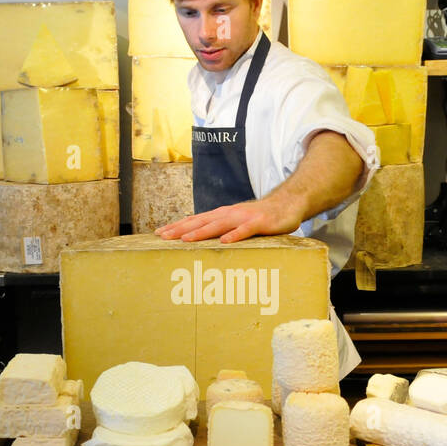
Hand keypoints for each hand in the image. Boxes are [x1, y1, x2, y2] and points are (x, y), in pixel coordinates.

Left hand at [156, 197, 303, 242]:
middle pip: (201, 221)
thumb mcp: (237, 223)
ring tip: (185, 240)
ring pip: (219, 225)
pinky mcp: (259, 223)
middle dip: (180, 229)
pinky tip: (225, 241)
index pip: (195, 220)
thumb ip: (222, 230)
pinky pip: (245, 230)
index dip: (177, 226)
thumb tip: (204, 241)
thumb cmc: (260, 217)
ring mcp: (244, 218)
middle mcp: (229, 214)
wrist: (287, 204)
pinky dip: (235, 235)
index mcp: (222, 214)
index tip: (159, 233)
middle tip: (162, 237)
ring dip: (201, 232)